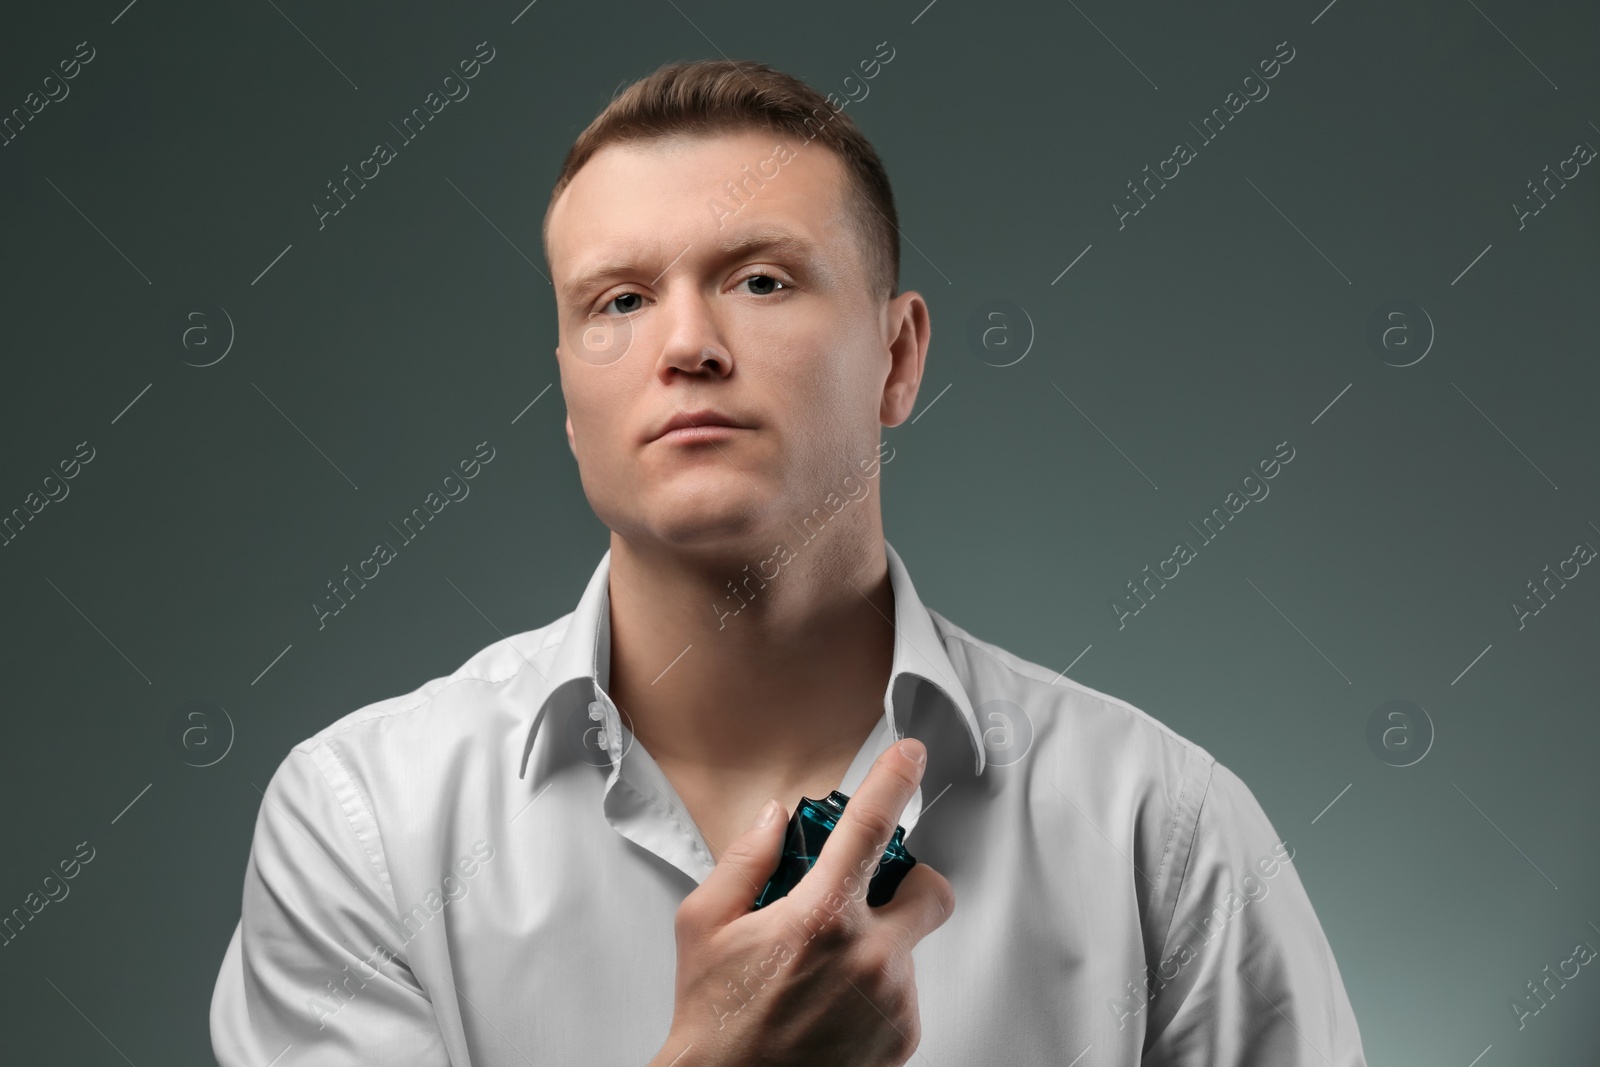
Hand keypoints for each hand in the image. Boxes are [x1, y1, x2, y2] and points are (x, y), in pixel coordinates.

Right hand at [649, 739, 954, 1066]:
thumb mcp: (703, 925)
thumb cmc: (714, 1020)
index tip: (910, 756)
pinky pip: (906, 991)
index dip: (894, 781)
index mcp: (820, 918)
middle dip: (910, 883)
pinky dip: (878, 987)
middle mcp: (869, 957)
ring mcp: (893, 1001)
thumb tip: (777, 819)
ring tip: (823, 972)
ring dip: (880, 944)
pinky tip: (833, 1004)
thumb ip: (745, 860)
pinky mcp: (903, 1037)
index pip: (870, 828)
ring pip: (912, 945)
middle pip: (931, 890)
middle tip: (869, 895)